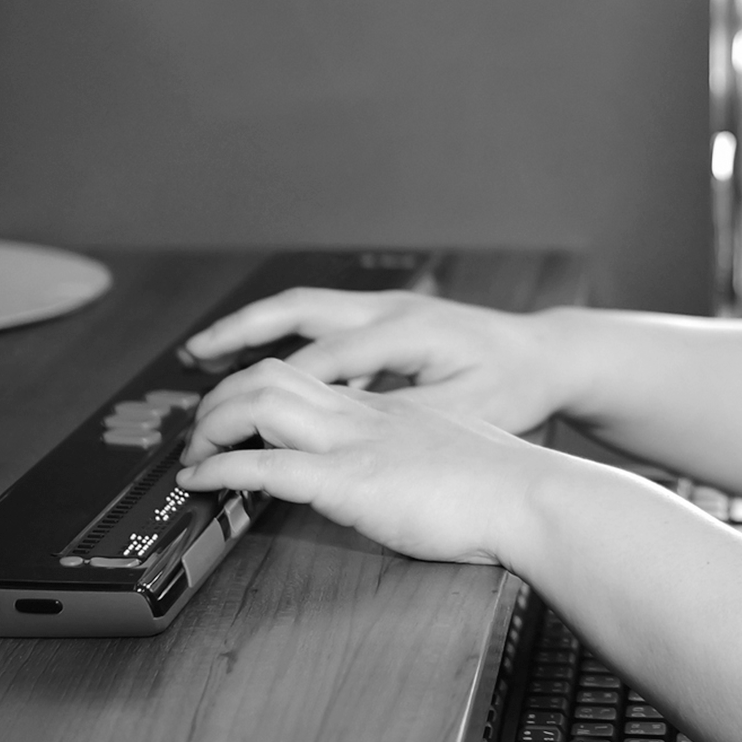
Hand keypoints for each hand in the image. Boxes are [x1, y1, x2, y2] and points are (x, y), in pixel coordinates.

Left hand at [177, 358, 551, 563]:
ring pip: (259, 402)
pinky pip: (267, 464)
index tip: (234, 413)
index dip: (257, 388)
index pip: (307, 376)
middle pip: (271, 373)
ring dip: (212, 425)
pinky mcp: (349, 482)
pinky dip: (222, 470)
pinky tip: (202, 483)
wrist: (531, 496)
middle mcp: (363, 414)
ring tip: (193, 455)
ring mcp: (354, 442)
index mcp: (386, 408)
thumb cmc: (503, 486)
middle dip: (220, 397)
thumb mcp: (449, 455)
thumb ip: (414, 456)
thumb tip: (395, 479)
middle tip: (198, 433)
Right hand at [181, 288, 569, 434]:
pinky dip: (285, 337)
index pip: (322, 360)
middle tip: (194, 353)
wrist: (548, 356)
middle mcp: (389, 310)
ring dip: (256, 327)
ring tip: (206, 351)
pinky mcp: (389, 319)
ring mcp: (388, 308)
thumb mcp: (465, 411)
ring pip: (306, 308)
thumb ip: (403, 419)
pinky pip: (324, 321)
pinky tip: (263, 366)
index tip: (233, 421)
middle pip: (299, 310)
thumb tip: (343, 432)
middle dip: (242, 329)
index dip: (272, 393)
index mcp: (405, 332)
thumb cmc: (514, 387)